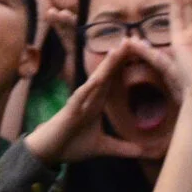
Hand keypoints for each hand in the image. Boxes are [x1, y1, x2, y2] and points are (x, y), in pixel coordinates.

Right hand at [24, 43, 153, 163]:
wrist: (48, 154)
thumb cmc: (71, 145)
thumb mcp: (103, 148)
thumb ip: (123, 148)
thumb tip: (144, 152)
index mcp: (97, 102)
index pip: (114, 79)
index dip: (126, 64)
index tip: (143, 50)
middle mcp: (89, 97)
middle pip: (107, 73)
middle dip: (120, 57)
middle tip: (135, 38)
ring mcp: (79, 102)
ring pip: (95, 80)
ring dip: (106, 66)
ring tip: (118, 49)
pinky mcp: (69, 111)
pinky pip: (79, 97)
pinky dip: (88, 88)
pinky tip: (97, 79)